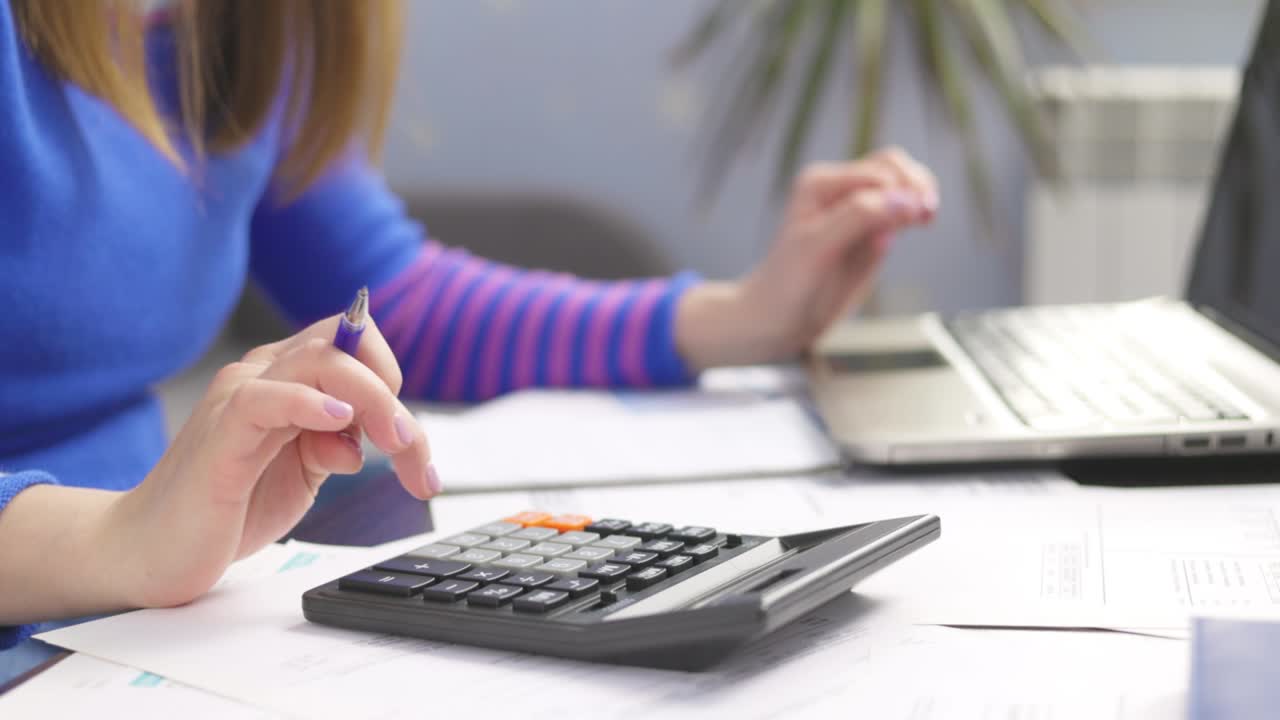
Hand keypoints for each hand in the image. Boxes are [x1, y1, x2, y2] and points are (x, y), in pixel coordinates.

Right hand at [106, 313, 436, 607]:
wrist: (154, 551)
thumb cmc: (230, 507)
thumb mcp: (304, 472)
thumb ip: (336, 445)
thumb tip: (371, 437)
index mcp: (287, 381)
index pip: (350, 342)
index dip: (388, 376)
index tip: (406, 438)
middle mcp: (262, 377)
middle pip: (344, 350)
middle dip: (392, 398)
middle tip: (412, 453)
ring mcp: (237, 401)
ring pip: (317, 362)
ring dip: (371, 399)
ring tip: (396, 443)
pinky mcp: (220, 437)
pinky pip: (263, 400)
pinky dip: (306, 402)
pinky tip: (336, 420)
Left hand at [676, 147, 938, 367]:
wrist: (779, 319)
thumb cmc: (787, 282)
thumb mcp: (818, 246)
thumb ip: (859, 217)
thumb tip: (904, 199)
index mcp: (821, 184)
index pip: (877, 172)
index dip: (901, 191)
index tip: (915, 218)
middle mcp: (839, 190)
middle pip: (893, 168)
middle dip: (915, 187)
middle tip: (927, 215)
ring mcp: (857, 210)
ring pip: (901, 185)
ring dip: (919, 198)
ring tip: (926, 220)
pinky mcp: (870, 233)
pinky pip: (900, 212)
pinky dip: (913, 215)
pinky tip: (919, 225)